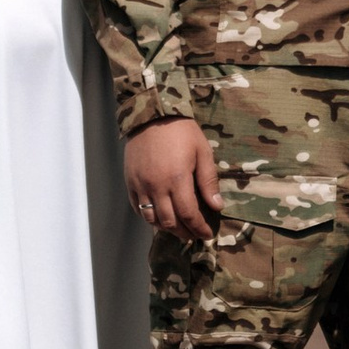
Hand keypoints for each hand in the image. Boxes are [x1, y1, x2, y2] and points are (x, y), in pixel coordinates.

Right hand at [126, 115, 222, 237]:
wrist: (152, 114)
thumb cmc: (182, 131)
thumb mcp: (202, 152)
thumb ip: (208, 181)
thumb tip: (217, 206)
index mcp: (177, 179)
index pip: (189, 215)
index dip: (199, 228)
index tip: (207, 234)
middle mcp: (157, 187)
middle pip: (170, 222)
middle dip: (184, 232)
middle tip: (194, 234)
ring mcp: (141, 185)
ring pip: (152, 219)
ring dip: (166, 228)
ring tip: (178, 229)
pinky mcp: (130, 182)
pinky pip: (137, 208)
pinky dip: (148, 217)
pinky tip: (159, 217)